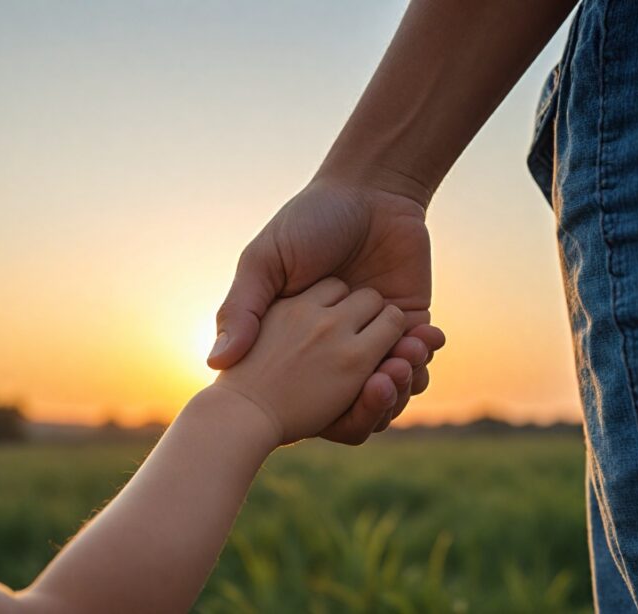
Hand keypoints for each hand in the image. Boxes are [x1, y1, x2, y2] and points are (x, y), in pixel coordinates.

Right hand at [210, 178, 442, 442]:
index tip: (333, 405)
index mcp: (296, 341)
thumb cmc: (308, 222)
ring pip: (389, 387)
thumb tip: (215, 362)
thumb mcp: (263, 261)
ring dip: (401, 384)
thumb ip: (241, 310)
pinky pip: (418, 359)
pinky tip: (420, 341)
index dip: (323, 413)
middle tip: (378, 382)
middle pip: (354, 403)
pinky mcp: (409, 323)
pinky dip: (422, 360)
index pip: (305, 397)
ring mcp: (373, 337)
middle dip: (372, 403)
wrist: (368, 189)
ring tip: (400, 362)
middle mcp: (334, 347)